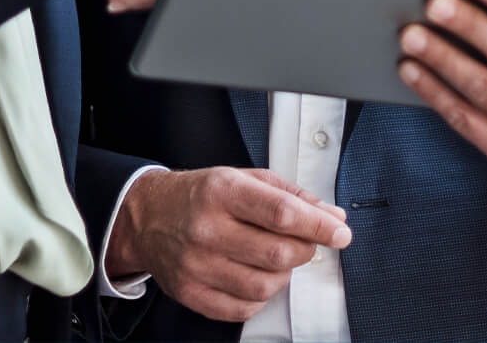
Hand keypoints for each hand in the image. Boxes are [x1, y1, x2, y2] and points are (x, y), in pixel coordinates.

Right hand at [107, 167, 351, 322]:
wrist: (146, 216)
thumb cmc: (200, 195)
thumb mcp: (243, 178)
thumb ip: (290, 196)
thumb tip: (332, 216)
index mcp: (222, 191)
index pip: (282, 213)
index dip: (319, 226)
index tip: (340, 232)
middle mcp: (206, 228)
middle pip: (277, 254)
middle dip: (304, 250)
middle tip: (304, 242)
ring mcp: (196, 264)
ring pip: (264, 286)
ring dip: (282, 275)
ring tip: (274, 259)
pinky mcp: (190, 292)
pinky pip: (243, 309)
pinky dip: (259, 297)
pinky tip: (253, 276)